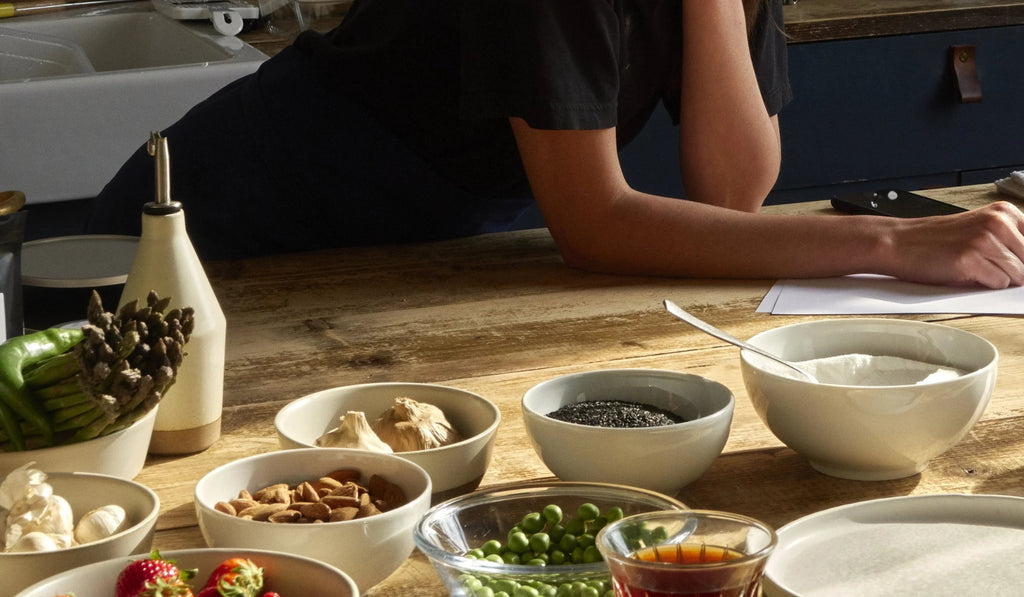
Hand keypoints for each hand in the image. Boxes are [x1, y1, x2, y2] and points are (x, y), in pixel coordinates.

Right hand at [888, 201, 1023, 287]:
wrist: (897, 243)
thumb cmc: (933, 241)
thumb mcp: (977, 230)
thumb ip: (1007, 242)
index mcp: (1003, 212)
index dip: (1023, 258)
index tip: (1015, 262)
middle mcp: (997, 223)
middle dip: (1014, 269)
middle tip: (987, 266)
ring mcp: (984, 240)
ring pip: (1018, 275)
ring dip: (998, 278)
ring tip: (974, 268)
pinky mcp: (971, 260)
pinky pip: (998, 283)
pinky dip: (984, 284)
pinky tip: (965, 273)